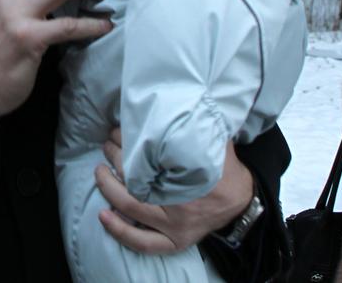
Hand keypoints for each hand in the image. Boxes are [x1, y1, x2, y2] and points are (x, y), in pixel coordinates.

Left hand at [93, 127, 253, 253]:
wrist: (242, 202)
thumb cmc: (222, 168)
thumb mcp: (213, 141)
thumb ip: (194, 126)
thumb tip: (175, 99)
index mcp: (190, 178)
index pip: (149, 158)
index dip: (129, 142)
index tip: (119, 130)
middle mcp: (181, 205)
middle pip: (136, 179)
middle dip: (117, 158)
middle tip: (109, 144)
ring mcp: (176, 227)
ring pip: (131, 208)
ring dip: (109, 187)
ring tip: (100, 170)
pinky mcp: (174, 241)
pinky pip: (142, 242)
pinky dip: (120, 231)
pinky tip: (103, 214)